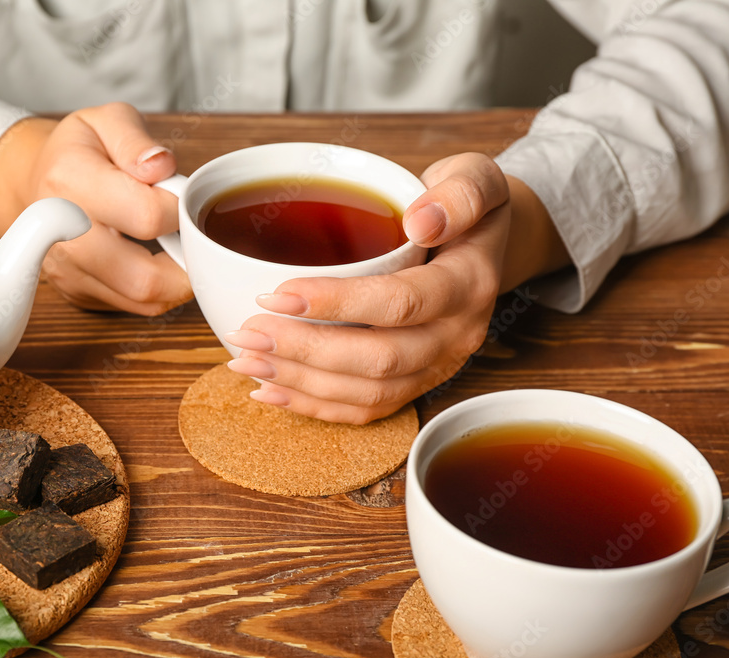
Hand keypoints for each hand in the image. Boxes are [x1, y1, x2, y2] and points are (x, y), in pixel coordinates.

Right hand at [0, 103, 190, 315]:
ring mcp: (68, 272)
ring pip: (144, 300)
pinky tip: (158, 259)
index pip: (146, 215)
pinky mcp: (78, 293)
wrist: (37, 181)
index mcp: (70, 181)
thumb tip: (161, 167)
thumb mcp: (106, 120)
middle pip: (145, 278)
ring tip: (177, 244)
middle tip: (191, 232)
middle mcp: (63, 236)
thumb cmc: (78, 151)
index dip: (178, 207)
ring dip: (177, 278)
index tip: (179, 194)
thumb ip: (135, 140)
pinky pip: (134, 306)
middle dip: (187, 259)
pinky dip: (159, 288)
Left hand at [223, 152, 513, 423]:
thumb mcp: (476, 177)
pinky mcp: (417, 384)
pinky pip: (367, 409)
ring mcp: (438, 366)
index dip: (336, 303)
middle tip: (248, 332)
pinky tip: (270, 390)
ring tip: (245, 360)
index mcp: (468, 284)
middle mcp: (457, 335)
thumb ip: (462, 192)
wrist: (483, 244)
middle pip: (379, 360)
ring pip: (368, 392)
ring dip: (301, 382)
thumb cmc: (464, 207)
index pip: (400, 303)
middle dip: (305, 351)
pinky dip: (315, 406)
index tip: (277, 294)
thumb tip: (421, 222)